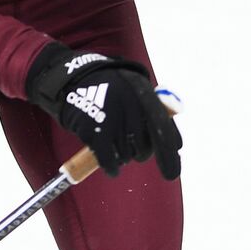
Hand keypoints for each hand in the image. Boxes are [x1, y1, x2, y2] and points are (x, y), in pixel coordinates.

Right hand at [25, 43, 181, 178]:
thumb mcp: (134, 90)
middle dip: (140, 152)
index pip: (164, 129)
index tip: (171, 170)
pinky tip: (112, 169)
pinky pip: (109, 160)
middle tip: (132, 148)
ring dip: (123, 156)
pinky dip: (112, 168)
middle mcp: (133, 108)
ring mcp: (115, 120)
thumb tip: (177, 144)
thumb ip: (152, 112)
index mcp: (145, 96)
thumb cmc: (108, 88)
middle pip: (145, 146)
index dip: (169, 152)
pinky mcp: (96, 131)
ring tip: (115, 145)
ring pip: (127, 154)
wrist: (73, 80)